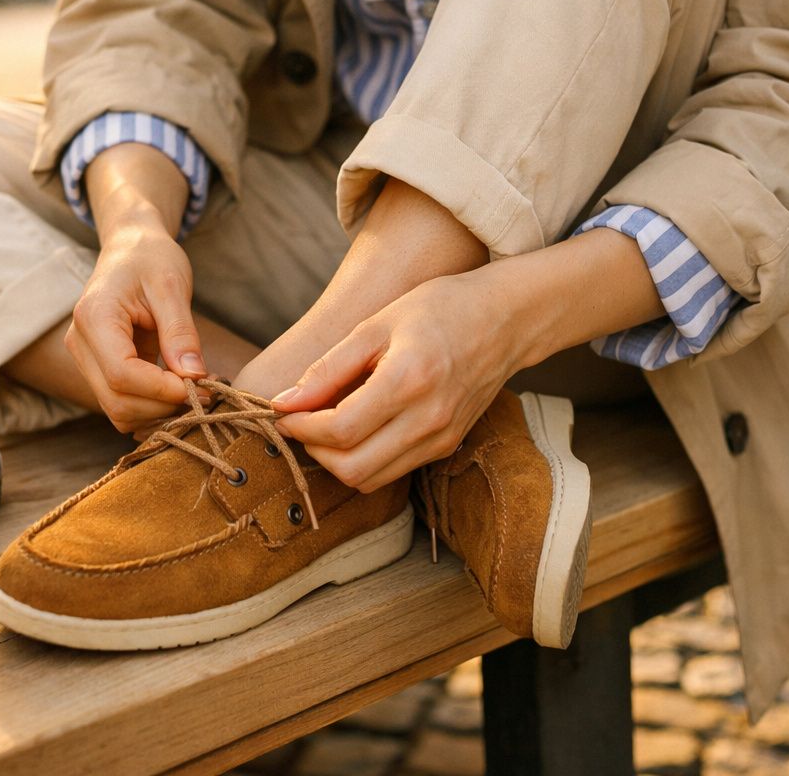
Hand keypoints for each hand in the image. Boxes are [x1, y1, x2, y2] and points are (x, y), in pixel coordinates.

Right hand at [65, 225, 206, 432]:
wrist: (130, 249)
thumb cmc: (151, 258)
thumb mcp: (172, 286)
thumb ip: (180, 332)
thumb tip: (193, 376)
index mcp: (94, 318)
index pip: (121, 374)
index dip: (162, 389)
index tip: (201, 385)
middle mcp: (80, 344)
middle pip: (117, 401)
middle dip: (163, 406)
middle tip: (205, 391)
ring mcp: (86, 360)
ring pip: (118, 411)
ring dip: (159, 411)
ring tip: (194, 388)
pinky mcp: (98, 370)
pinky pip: (122, 404)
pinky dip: (152, 407)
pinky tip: (178, 388)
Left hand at [271, 271, 525, 491]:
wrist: (505, 319)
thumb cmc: (438, 310)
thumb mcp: (375, 325)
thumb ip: (327, 368)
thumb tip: (283, 402)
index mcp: (409, 380)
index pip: (340, 430)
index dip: (301, 427)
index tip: (283, 412)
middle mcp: (429, 419)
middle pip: (352, 469)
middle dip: (314, 451)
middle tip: (301, 422)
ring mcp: (442, 439)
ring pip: (371, 479)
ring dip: (337, 461)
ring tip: (324, 425)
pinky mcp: (447, 447)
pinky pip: (393, 470)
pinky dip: (364, 459)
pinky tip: (355, 427)